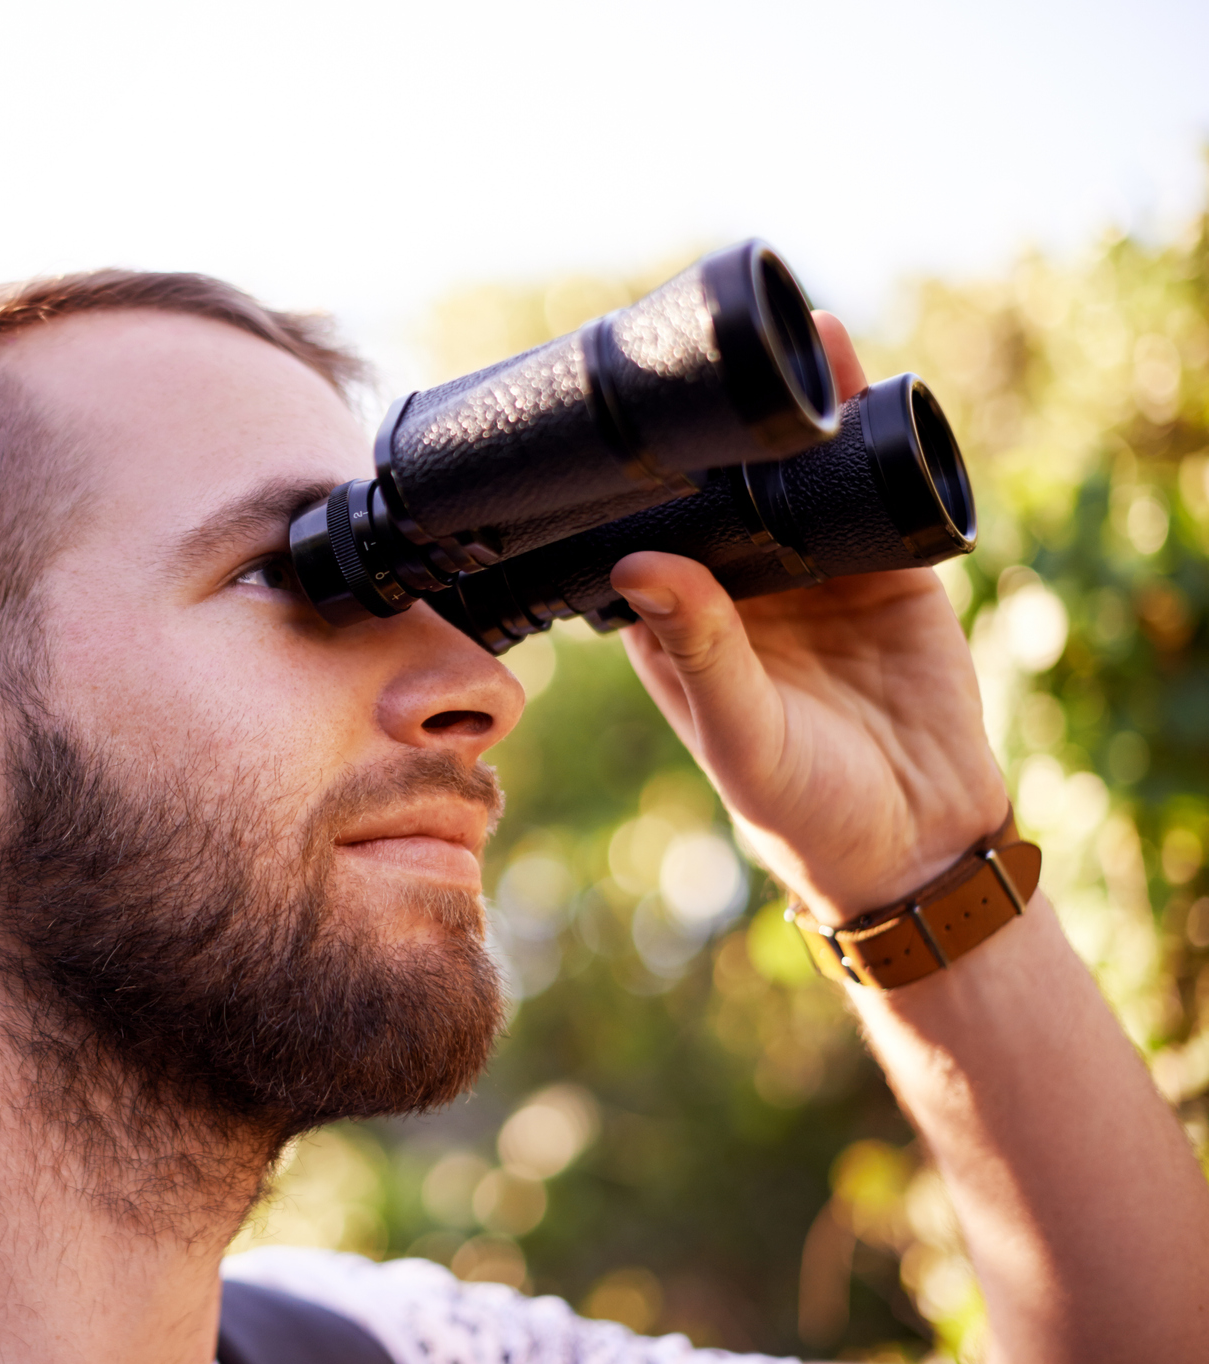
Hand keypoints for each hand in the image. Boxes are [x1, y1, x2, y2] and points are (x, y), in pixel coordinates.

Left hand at [608, 313, 1009, 923]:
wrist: (919, 845)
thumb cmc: (803, 811)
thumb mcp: (744, 735)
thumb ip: (702, 653)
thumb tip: (638, 562)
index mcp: (676, 624)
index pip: (643, 530)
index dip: (634, 475)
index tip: (626, 407)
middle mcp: (738, 588)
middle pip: (720, 485)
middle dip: (721, 422)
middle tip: (717, 336)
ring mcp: (812, 573)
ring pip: (798, 475)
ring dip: (800, 415)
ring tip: (799, 336)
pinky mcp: (888, 570)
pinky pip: (874, 489)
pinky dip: (873, 439)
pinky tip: (864, 383)